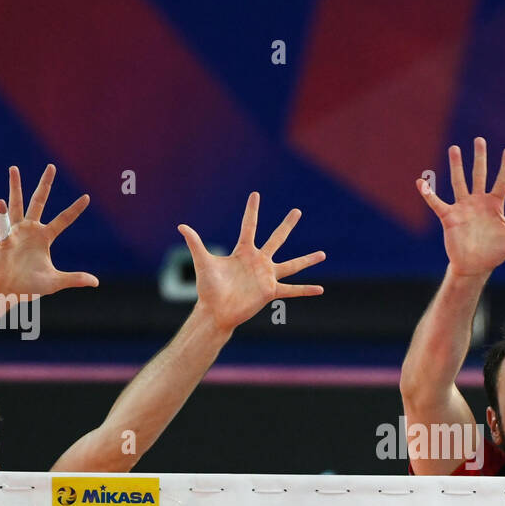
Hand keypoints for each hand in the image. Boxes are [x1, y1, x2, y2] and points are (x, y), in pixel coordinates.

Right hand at [0, 165, 95, 295]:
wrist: (7, 292)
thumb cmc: (29, 287)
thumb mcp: (55, 282)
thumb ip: (74, 279)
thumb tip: (96, 283)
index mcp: (44, 237)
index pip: (64, 219)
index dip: (75, 209)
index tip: (87, 197)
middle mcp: (30, 229)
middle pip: (39, 201)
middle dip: (45, 184)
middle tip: (52, 166)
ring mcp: (15, 231)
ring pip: (16, 203)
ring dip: (15, 186)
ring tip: (14, 168)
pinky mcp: (3, 237)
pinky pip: (2, 223)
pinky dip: (2, 213)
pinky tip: (1, 202)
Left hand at [179, 193, 323, 331]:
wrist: (216, 311)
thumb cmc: (209, 288)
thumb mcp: (203, 262)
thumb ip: (195, 243)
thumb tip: (181, 226)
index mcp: (243, 252)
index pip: (250, 226)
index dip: (252, 210)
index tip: (256, 194)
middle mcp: (258, 261)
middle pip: (277, 238)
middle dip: (287, 225)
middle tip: (297, 211)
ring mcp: (266, 276)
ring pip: (291, 265)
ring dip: (307, 260)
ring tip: (323, 254)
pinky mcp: (270, 291)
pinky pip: (292, 290)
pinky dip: (306, 290)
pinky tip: (320, 289)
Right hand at [418, 138, 504, 279]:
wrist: (475, 267)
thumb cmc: (496, 253)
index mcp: (495, 205)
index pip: (502, 181)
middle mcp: (478, 202)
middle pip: (479, 174)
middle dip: (480, 157)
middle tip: (479, 140)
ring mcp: (463, 208)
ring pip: (459, 182)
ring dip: (456, 165)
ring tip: (454, 148)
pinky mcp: (449, 216)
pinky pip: (436, 202)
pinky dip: (428, 193)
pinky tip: (421, 182)